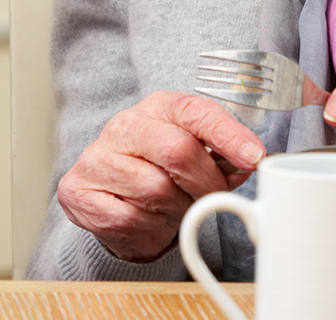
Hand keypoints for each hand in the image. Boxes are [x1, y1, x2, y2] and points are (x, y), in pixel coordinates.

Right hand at [56, 91, 264, 262]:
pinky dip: (150, 227)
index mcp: (156, 108)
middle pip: (179, 151)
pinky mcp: (80, 191)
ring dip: (178, 209)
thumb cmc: (157, 166)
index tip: (255, 156)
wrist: (106, 190)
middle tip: (213, 197)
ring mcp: (98, 158)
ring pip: (157, 190)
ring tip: (175, 207)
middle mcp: (124, 126)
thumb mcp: (191, 150)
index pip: (195, 111)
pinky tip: (149, 218)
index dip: (228, 134)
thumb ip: (222, 154)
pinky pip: (131, 218)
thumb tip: (251, 161)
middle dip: (206, 183)